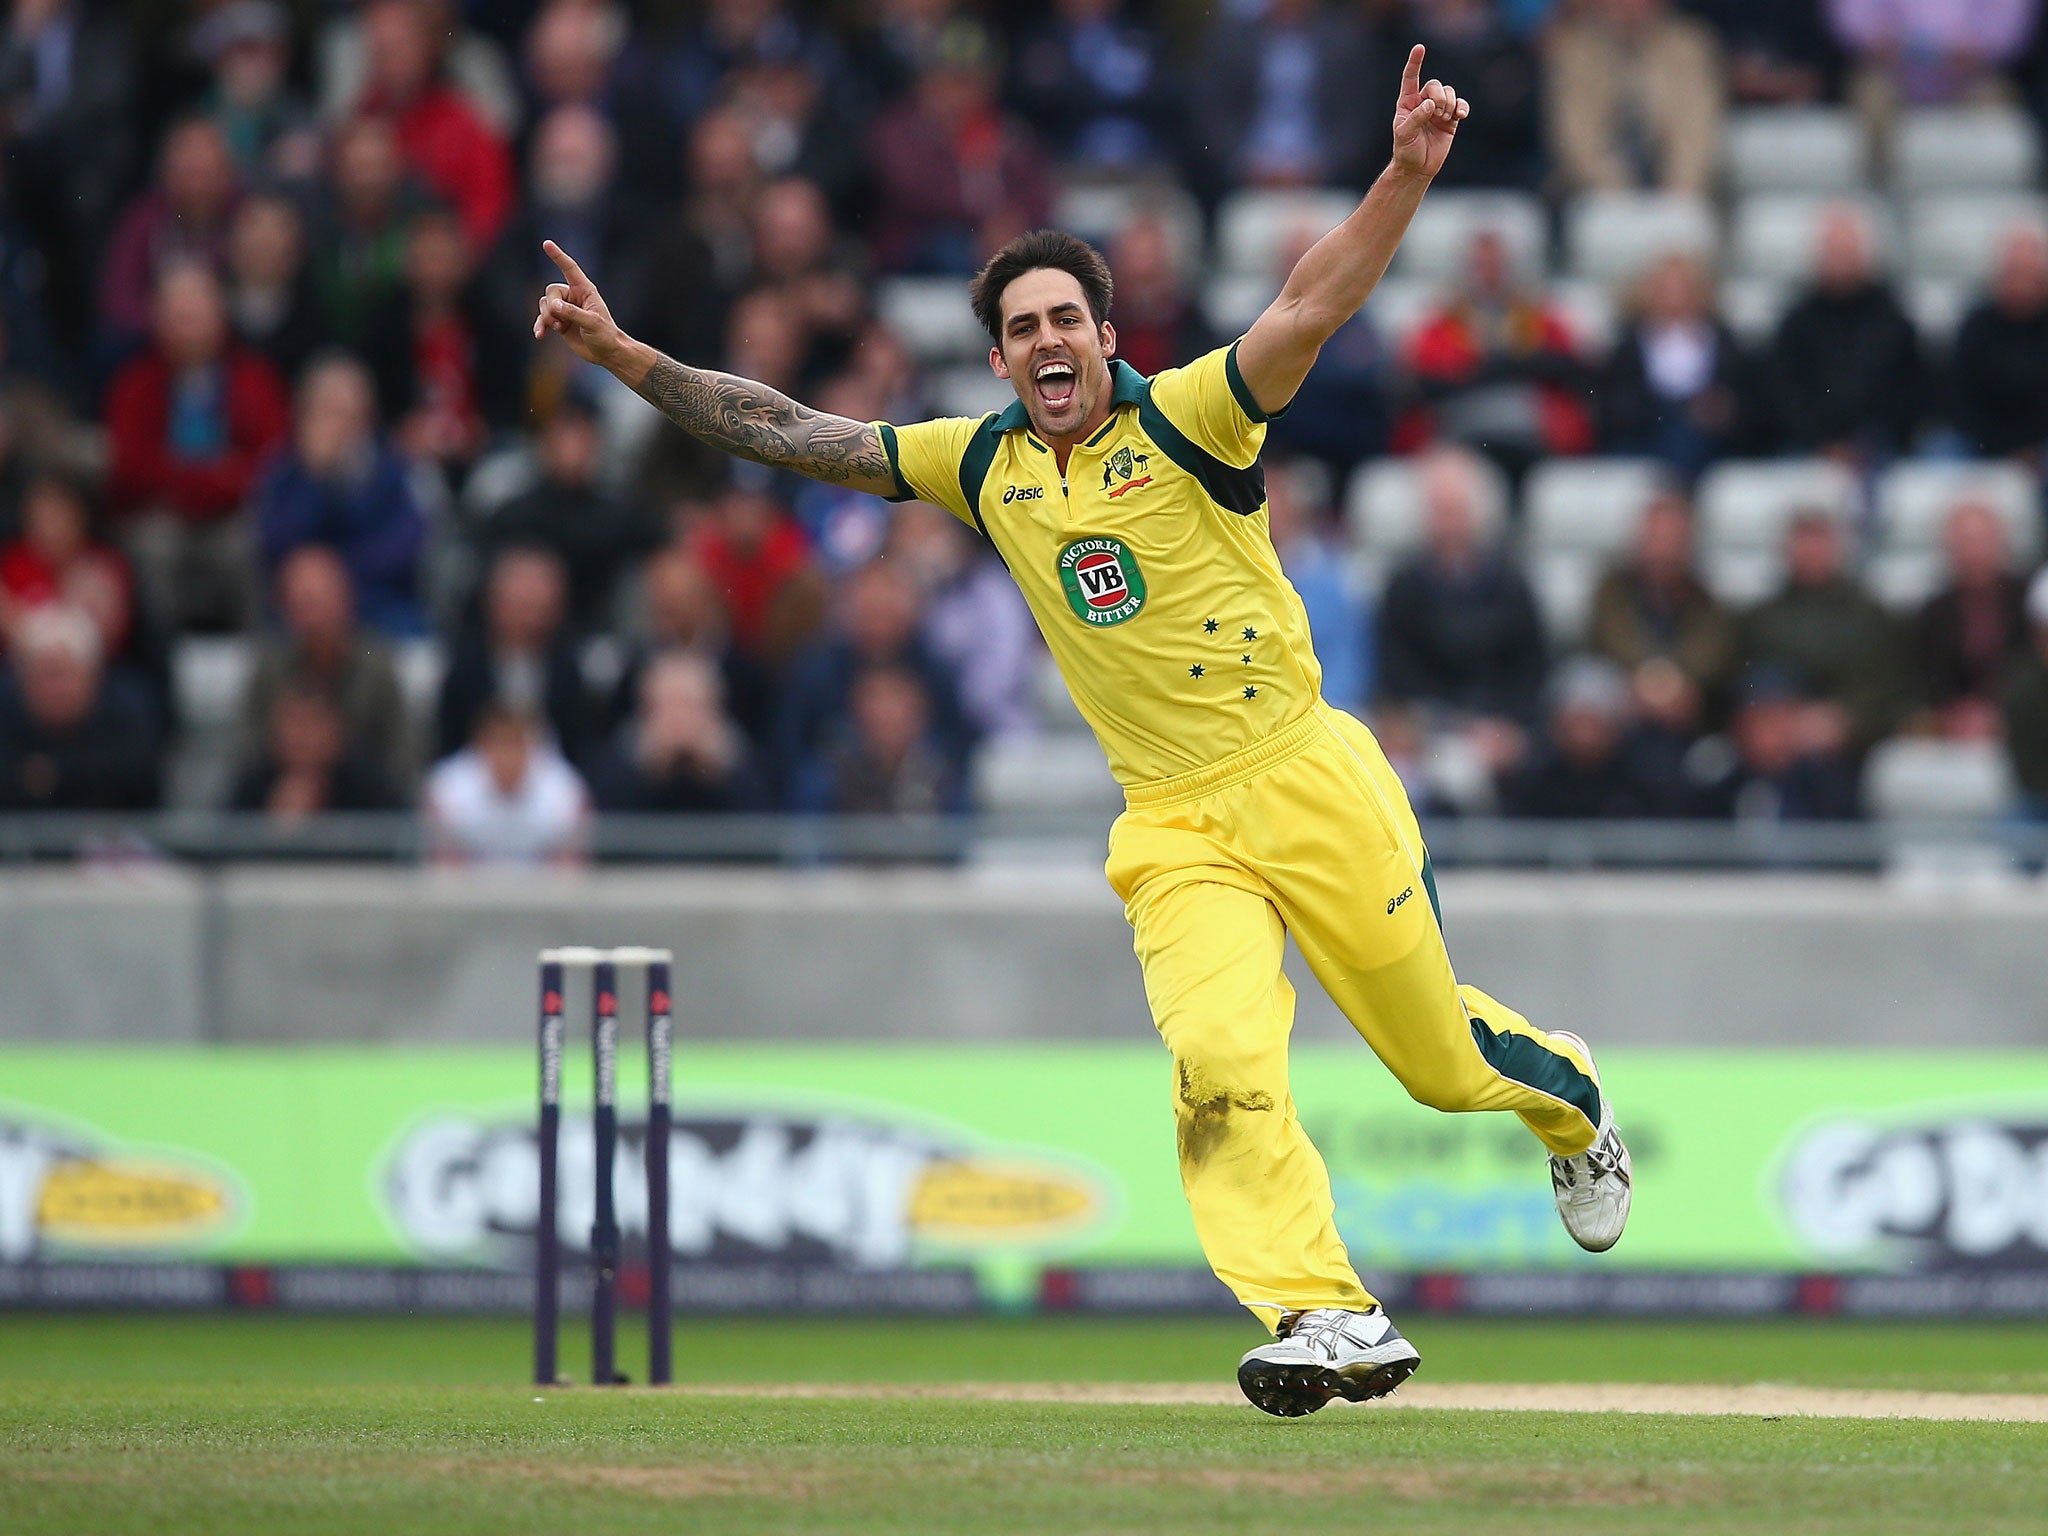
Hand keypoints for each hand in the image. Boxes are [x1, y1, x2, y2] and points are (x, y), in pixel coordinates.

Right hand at [533, 241, 625, 368]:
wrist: (607, 353)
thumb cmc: (606, 336)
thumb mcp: (592, 323)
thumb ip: (573, 313)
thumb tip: (554, 306)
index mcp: (585, 290)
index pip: (569, 268)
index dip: (558, 256)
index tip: (547, 243)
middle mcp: (574, 296)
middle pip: (551, 291)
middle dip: (551, 306)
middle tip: (560, 321)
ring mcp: (565, 309)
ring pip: (544, 304)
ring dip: (547, 317)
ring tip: (560, 329)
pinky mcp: (560, 322)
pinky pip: (543, 318)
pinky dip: (540, 326)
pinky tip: (540, 336)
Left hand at [1390, 44, 1468, 180]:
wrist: (1418, 168)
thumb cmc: (1406, 150)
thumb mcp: (1405, 135)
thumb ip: (1416, 118)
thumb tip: (1430, 105)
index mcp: (1407, 102)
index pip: (1410, 78)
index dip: (1415, 63)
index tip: (1420, 47)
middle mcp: (1423, 102)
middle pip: (1436, 85)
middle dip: (1439, 96)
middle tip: (1437, 113)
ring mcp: (1438, 110)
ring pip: (1449, 93)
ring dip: (1449, 103)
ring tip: (1444, 118)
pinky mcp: (1450, 119)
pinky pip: (1460, 104)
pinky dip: (1462, 107)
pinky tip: (1461, 115)